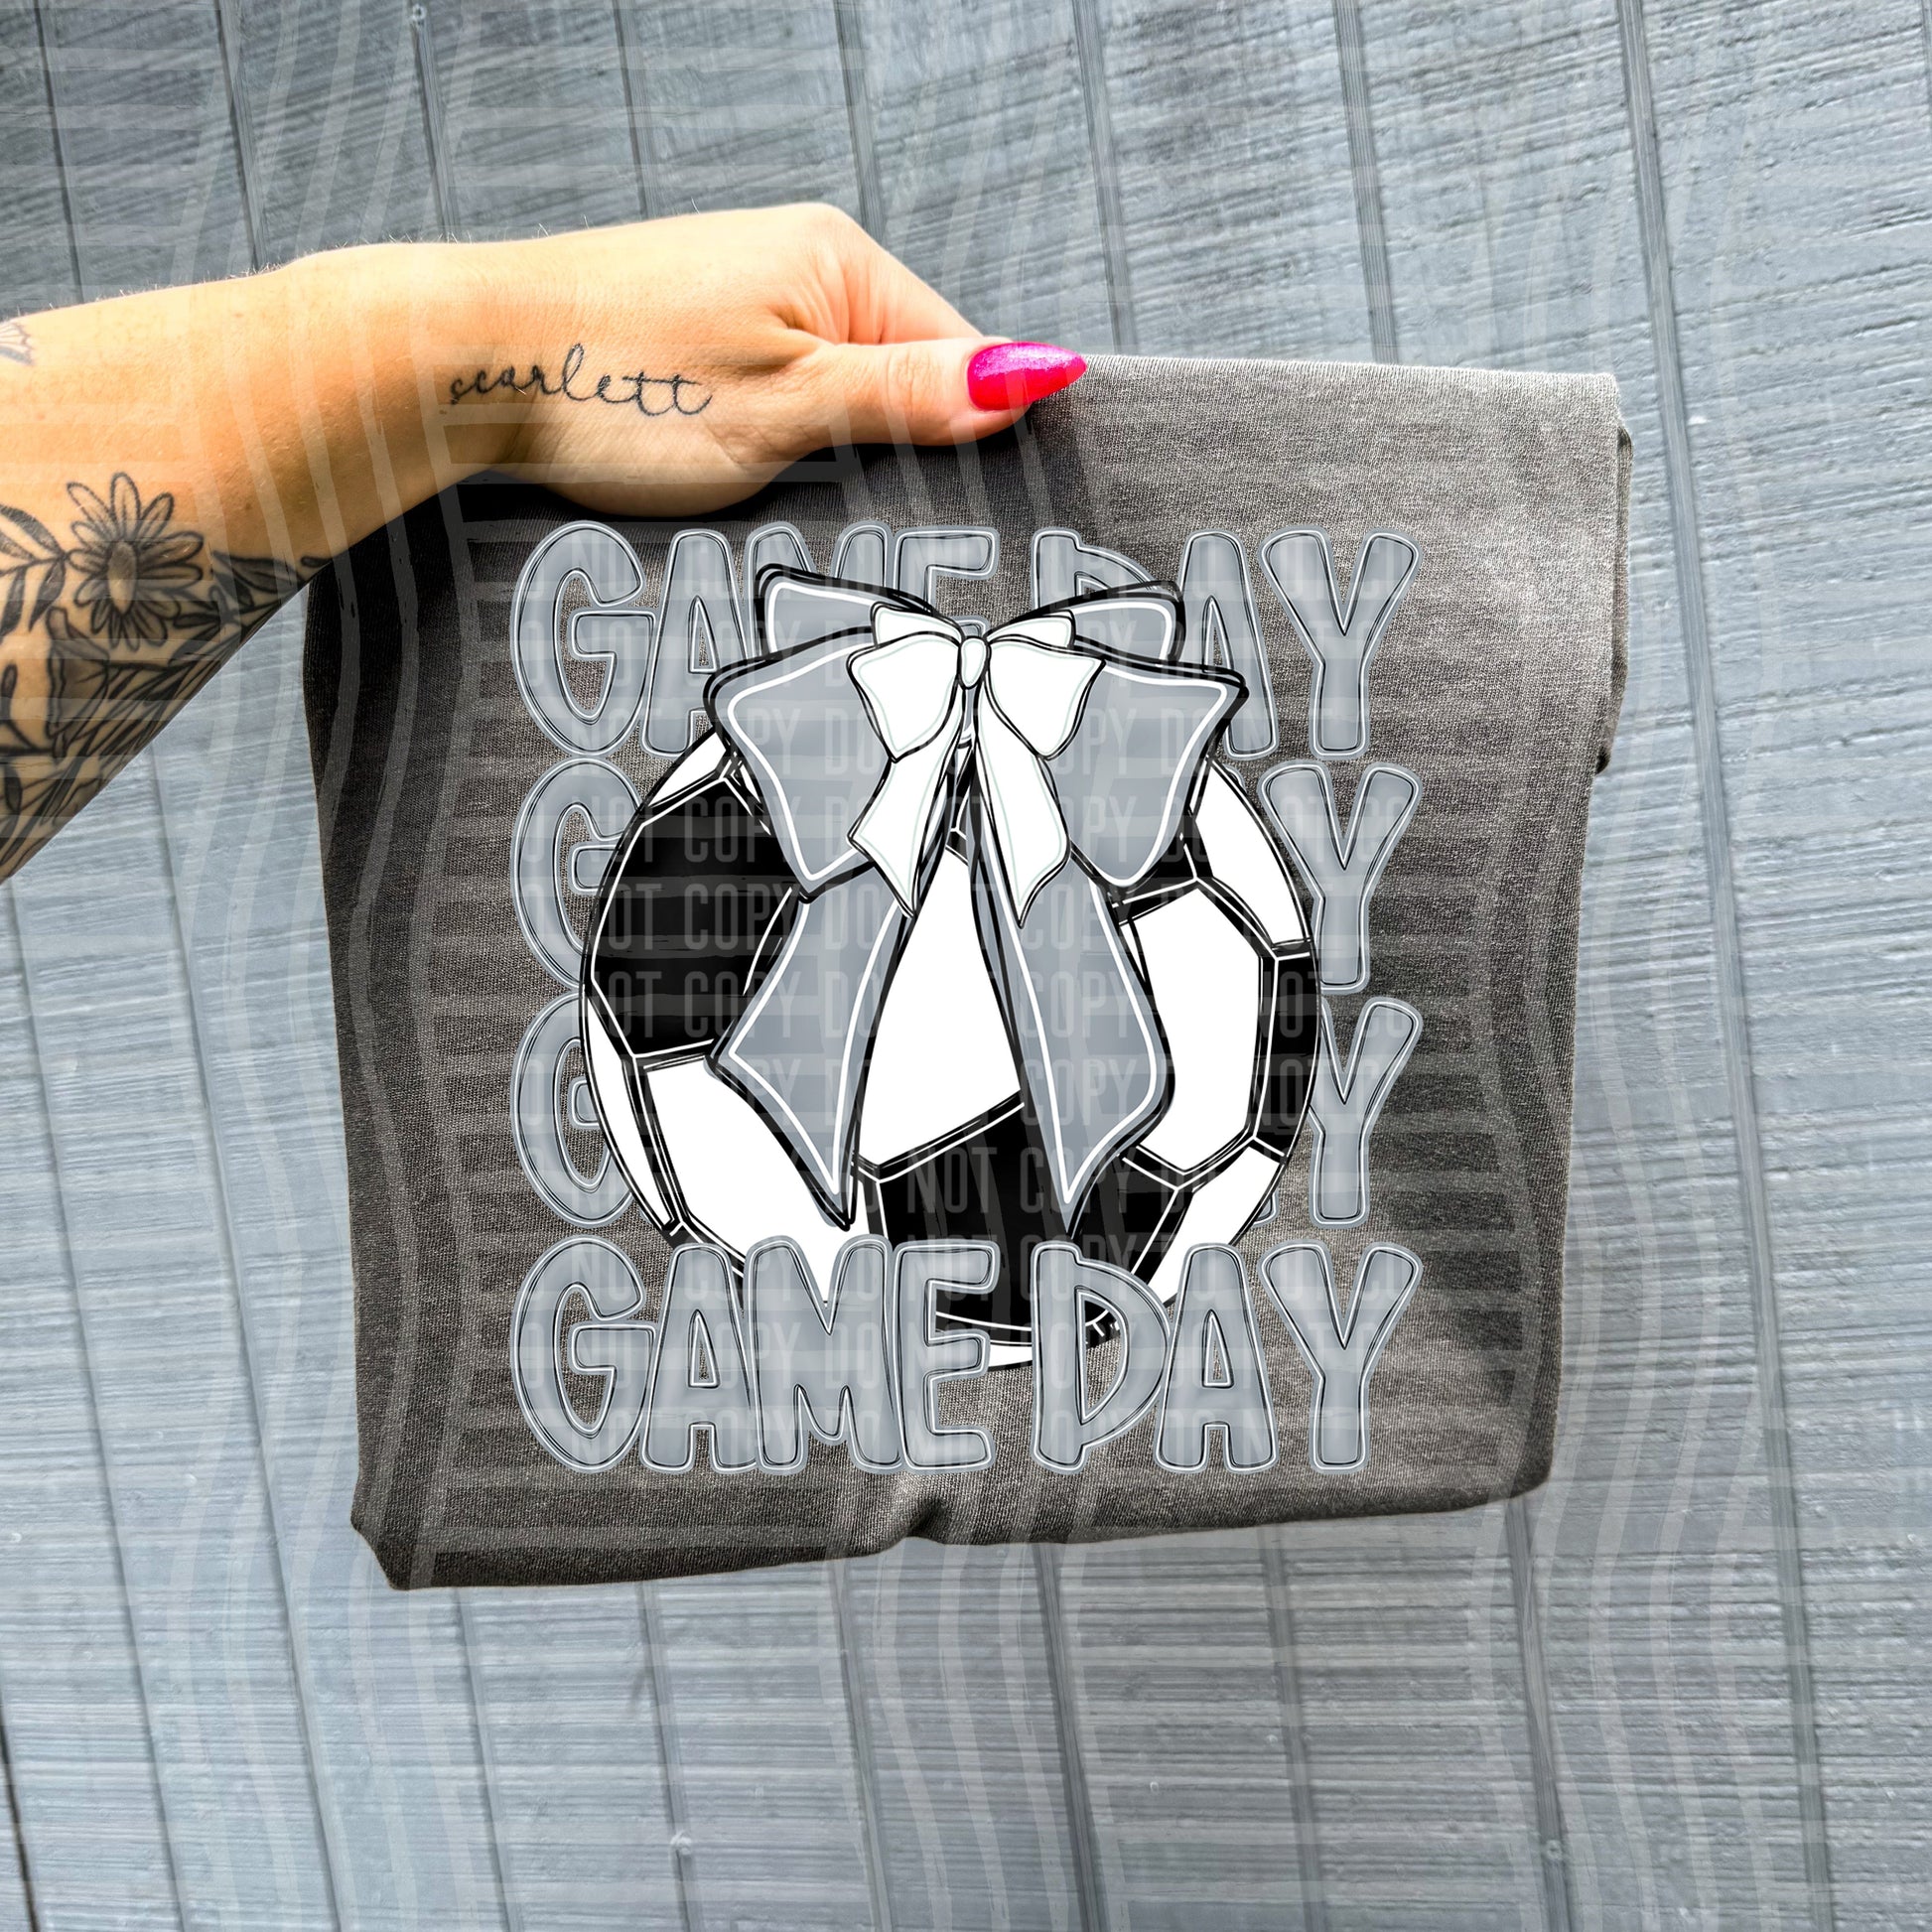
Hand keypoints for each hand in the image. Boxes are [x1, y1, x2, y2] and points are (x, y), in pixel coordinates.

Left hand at [432, 204, 1086, 516]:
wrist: (469, 360)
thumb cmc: (620, 384)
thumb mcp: (789, 406)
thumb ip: (911, 394)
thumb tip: (1036, 371)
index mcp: (842, 264)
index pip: (963, 359)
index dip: (965, 446)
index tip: (941, 519)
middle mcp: (801, 262)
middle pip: (902, 374)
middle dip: (889, 454)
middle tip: (840, 512)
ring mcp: (746, 292)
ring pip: (836, 391)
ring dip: (824, 454)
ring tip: (771, 489)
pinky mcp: (700, 328)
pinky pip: (778, 389)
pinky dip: (772, 439)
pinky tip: (730, 467)